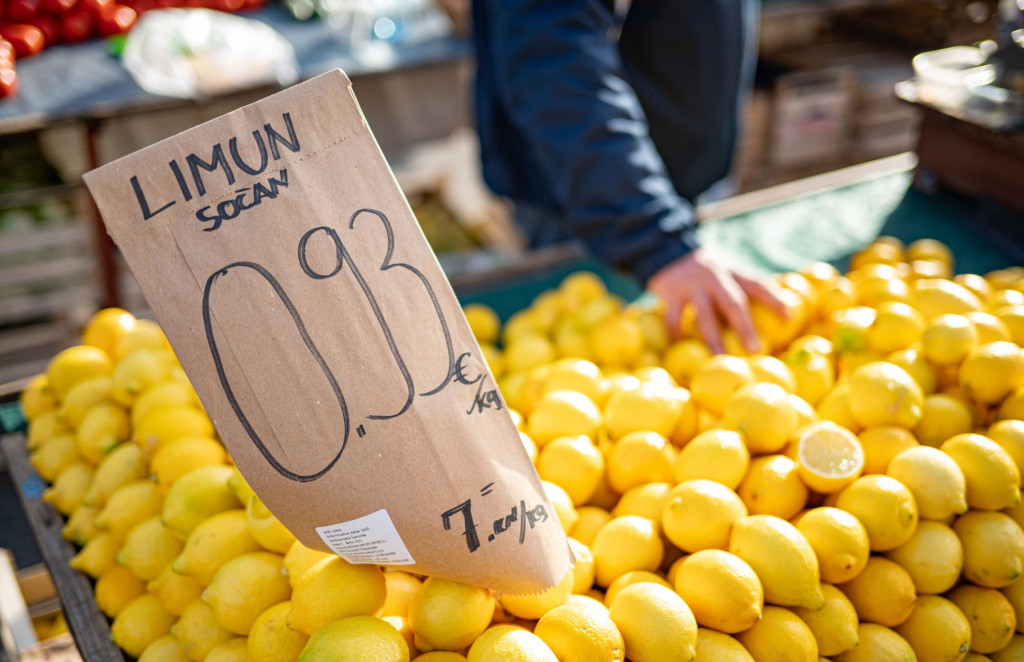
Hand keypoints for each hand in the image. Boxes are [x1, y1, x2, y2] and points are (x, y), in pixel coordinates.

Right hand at [647, 247, 788, 353]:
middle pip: (733, 303)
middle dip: (745, 327)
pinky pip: (674, 318)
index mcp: (731, 272)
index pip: (757, 284)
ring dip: (713, 339)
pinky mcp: (671, 292)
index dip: (774, 300)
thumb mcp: (722, 270)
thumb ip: (737, 286)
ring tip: (719, 358)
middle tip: (753, 349)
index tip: (789, 318)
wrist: (663, 250)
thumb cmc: (701, 270)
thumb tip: (766, 311)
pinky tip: (681, 347)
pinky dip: (678, 334)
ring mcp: (692, 284)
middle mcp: (714, 276)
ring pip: (705, 315)